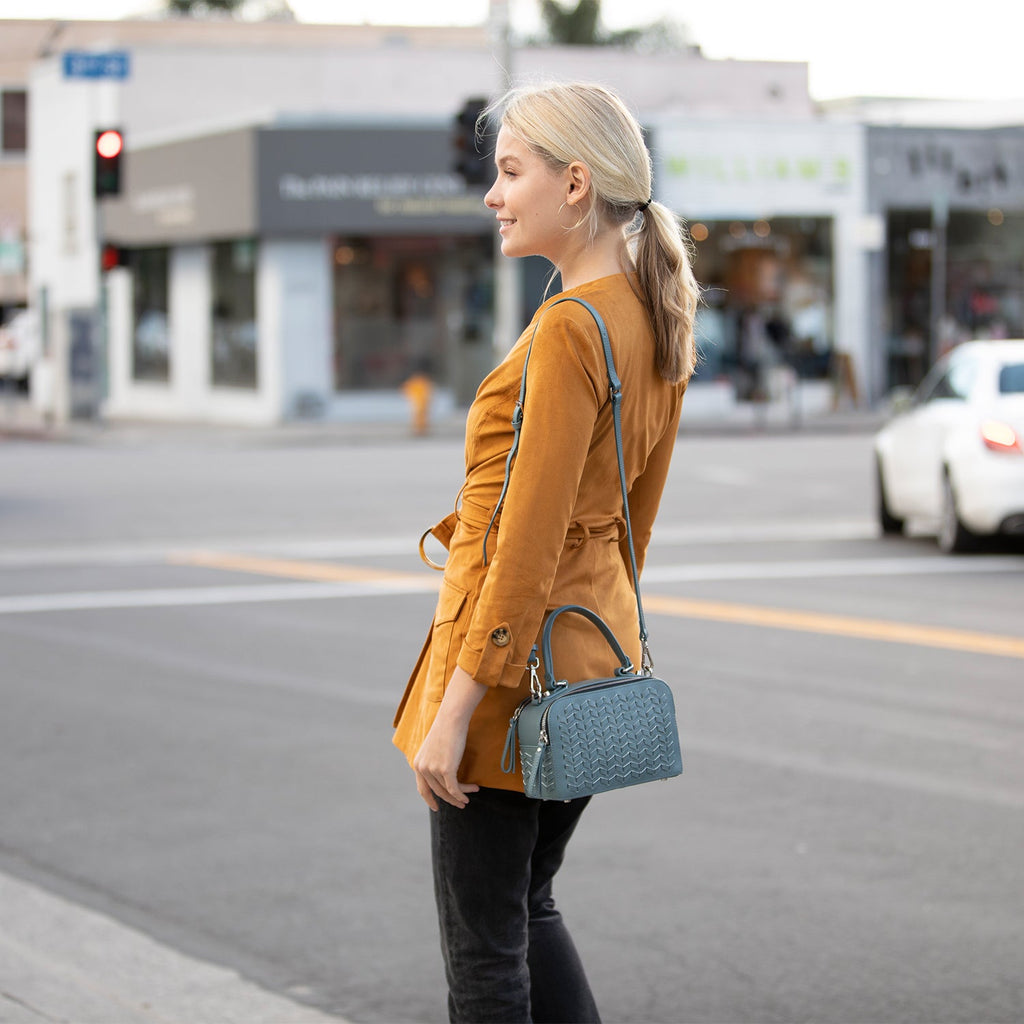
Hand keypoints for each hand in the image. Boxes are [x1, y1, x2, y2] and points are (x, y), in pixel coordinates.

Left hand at [412, 667, 486, 810]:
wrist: (451, 719)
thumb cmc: (447, 729)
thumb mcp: (436, 748)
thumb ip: (435, 761)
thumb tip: (444, 774)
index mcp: (418, 764)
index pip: (422, 789)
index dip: (429, 800)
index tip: (436, 808)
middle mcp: (423, 768)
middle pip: (438, 792)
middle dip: (450, 800)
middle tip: (460, 804)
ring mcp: (433, 770)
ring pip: (448, 791)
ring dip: (460, 796)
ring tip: (468, 799)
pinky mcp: (445, 770)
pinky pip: (455, 789)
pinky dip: (462, 794)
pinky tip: (469, 795)